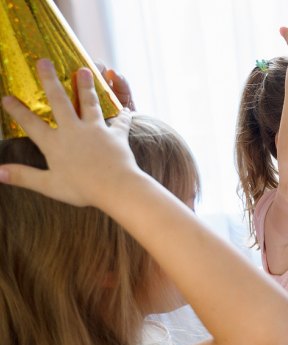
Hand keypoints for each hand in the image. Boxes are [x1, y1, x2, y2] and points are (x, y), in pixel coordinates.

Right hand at [0, 59, 136, 207]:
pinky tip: (125, 109)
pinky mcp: (116, 135)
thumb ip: (22, 176)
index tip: (6, 97)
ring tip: (83, 70)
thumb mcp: (48, 185)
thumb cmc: (82, 189)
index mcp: (55, 143)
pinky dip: (122, 115)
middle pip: (59, 101)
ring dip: (85, 86)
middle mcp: (73, 131)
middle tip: (44, 61)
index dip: (17, 110)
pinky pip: (120, 122)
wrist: (116, 187)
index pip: (30, 123)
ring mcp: (96, 130)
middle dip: (49, 80)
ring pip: (89, 103)